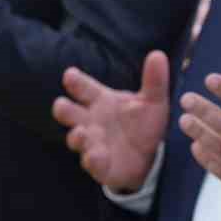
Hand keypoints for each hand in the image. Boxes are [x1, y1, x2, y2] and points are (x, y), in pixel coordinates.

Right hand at [53, 51, 169, 192]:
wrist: (151, 156)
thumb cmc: (143, 122)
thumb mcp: (153, 101)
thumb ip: (154, 80)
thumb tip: (158, 54)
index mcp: (100, 100)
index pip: (83, 87)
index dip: (75, 81)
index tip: (70, 74)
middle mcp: (90, 121)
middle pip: (69, 112)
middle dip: (63, 109)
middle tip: (61, 105)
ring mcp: (92, 143)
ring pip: (76, 138)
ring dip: (76, 136)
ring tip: (80, 132)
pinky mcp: (100, 166)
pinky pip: (92, 163)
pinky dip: (92, 159)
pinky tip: (96, 155)